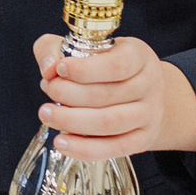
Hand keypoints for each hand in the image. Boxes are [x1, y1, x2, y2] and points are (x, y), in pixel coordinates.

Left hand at [33, 33, 195, 159]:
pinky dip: (84, 148)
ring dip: (72, 121)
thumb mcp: (84, 46)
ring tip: (47, 114)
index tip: (59, 69)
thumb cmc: (106, 66)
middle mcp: (149, 84)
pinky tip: (62, 142)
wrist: (143, 93)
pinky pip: (113, 148)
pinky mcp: (142, 139)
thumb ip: (55, 48)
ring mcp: (148, 114)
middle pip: (107, 95)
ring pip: (109, 123)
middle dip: (69, 94)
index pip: (116, 65)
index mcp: (138, 56)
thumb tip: (48, 67)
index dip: (84, 70)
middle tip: (48, 90)